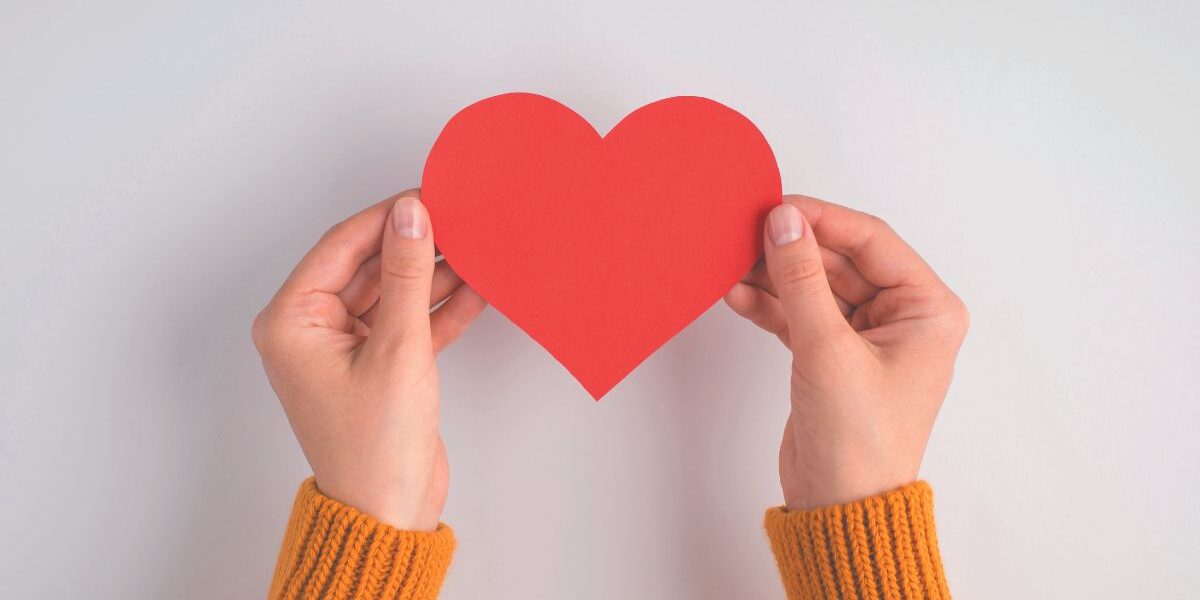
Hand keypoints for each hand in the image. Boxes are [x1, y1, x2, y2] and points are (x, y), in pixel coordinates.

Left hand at [252, 190, 485, 529]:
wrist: (390, 513)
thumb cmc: (374, 448)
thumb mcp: (397, 349)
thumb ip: (406, 275)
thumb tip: (412, 214)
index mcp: (293, 322)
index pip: (342, 246)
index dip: (388, 217)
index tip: (429, 195)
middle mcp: (313, 330)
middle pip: (369, 265)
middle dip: (416, 245)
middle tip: (460, 219)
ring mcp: (347, 348)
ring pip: (393, 291)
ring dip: (434, 274)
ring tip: (477, 248)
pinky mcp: (380, 365)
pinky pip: (409, 321)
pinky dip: (441, 308)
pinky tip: (477, 288)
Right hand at [725, 196, 967, 509]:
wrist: (840, 508)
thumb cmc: (859, 443)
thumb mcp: (827, 349)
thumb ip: (801, 280)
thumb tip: (783, 221)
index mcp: (928, 310)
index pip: (872, 242)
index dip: (822, 220)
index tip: (777, 207)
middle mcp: (903, 319)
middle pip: (840, 261)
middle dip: (792, 249)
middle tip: (745, 232)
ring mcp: (866, 338)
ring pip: (816, 286)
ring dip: (774, 275)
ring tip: (731, 261)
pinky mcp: (833, 357)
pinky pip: (800, 315)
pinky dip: (770, 305)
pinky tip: (737, 294)